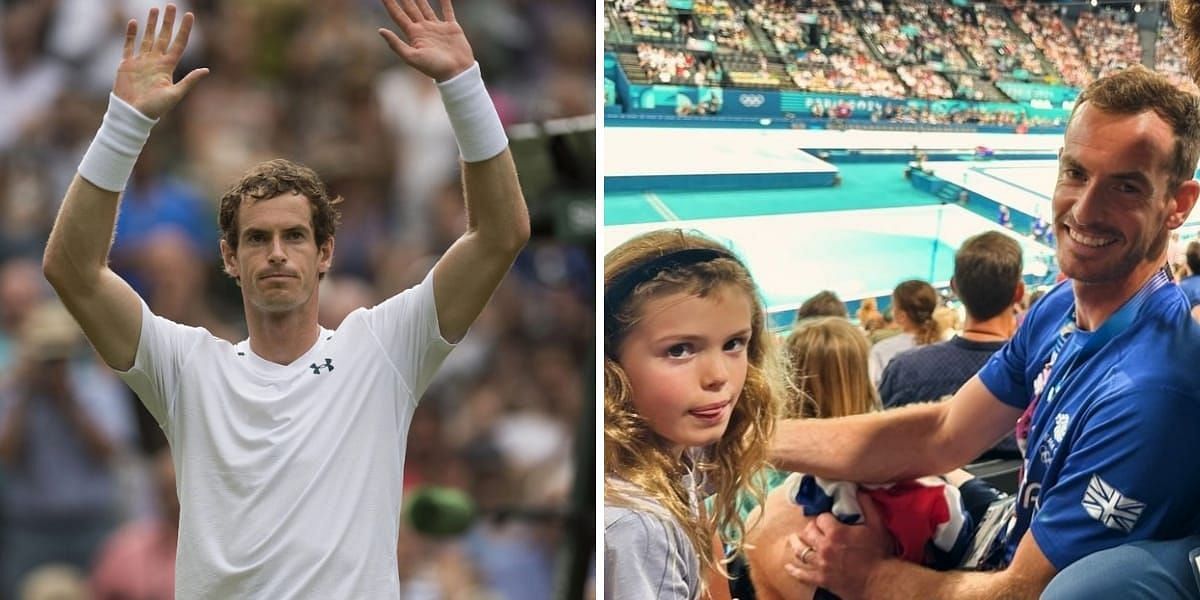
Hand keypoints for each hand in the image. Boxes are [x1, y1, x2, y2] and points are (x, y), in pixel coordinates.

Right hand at [114, 4, 207, 118]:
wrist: (133, 114)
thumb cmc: (155, 108)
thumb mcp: (175, 94)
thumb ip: (189, 81)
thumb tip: (206, 70)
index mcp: (168, 67)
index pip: (178, 43)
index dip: (184, 30)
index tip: (190, 15)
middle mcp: (155, 61)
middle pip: (163, 36)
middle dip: (167, 22)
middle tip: (171, 6)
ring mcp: (141, 61)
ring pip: (147, 38)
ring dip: (151, 24)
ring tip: (155, 9)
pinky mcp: (126, 64)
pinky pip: (129, 45)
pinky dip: (131, 34)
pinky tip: (134, 22)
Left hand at [378, 0, 473, 81]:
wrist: (457, 73)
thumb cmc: (435, 68)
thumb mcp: (412, 58)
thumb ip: (396, 44)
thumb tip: (380, 30)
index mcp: (413, 35)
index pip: (397, 15)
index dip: (389, 3)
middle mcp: (423, 29)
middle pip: (410, 8)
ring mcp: (437, 27)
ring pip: (426, 7)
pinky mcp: (451, 27)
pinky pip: (447, 10)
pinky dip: (445, 1)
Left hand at [784, 491, 895, 599]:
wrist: (880, 581)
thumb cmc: (879, 554)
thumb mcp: (877, 526)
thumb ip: (867, 506)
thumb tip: (860, 491)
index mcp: (836, 532)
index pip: (821, 518)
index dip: (824, 518)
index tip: (828, 520)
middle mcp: (824, 547)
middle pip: (808, 532)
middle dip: (810, 529)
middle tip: (812, 529)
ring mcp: (821, 564)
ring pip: (801, 551)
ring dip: (796, 544)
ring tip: (793, 540)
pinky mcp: (821, 579)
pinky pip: (803, 574)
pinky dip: (794, 570)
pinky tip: (788, 567)